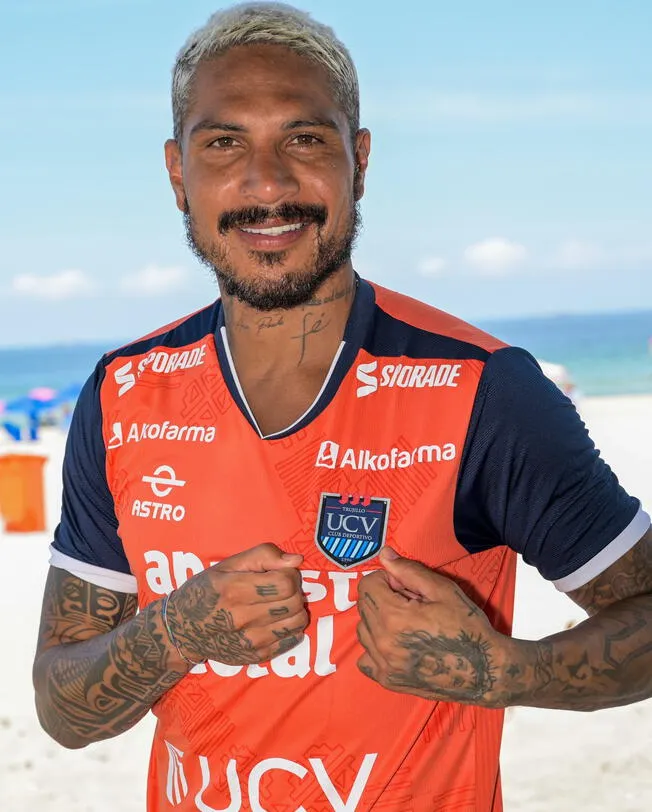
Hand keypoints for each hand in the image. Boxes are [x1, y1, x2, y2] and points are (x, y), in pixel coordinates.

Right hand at [166, 543, 307, 664]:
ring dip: (296, 609)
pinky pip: (293, 640)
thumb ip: (263, 555)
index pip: (286, 583)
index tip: (281, 573)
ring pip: (298, 622)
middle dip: (295, 590)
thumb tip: (297, 560)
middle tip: (282, 587)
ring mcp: (250, 641)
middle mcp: (243, 618)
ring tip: (281, 604)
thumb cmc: (205, 591)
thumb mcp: (227, 565)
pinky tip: (277, 621)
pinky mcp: (256, 657)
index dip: (290, 574)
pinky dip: (291, 628)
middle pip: (294, 602)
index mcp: (234, 590)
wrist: (182, 631)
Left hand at [356, 547, 506, 706]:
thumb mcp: (442, 590)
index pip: (367, 586)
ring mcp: (384, 665)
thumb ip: (408, 571)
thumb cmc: (467, 627)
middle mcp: (382, 643)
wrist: (484, 670)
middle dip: (383, 598)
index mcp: (394, 617)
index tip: (404, 587)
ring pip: (363, 631)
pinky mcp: (388, 680)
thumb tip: (384, 555)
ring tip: (407, 624)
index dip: (386, 580)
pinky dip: (376, 648)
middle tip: (410, 604)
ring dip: (378, 621)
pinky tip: (397, 644)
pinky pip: (365, 659)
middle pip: (364, 606)